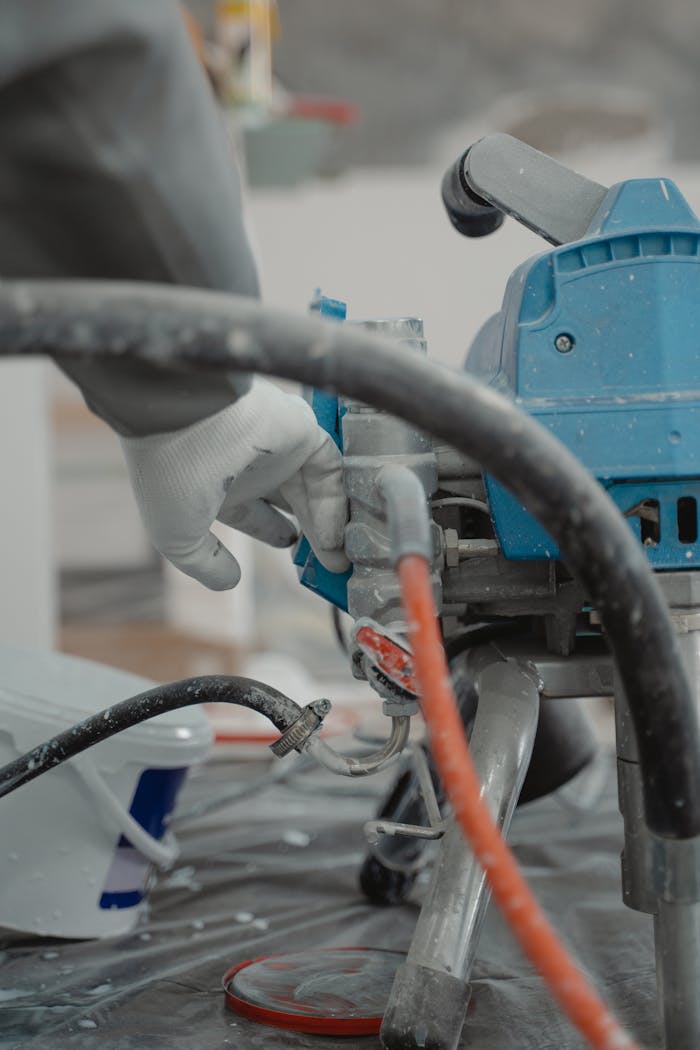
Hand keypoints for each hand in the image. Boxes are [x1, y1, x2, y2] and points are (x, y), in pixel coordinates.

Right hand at [120, 379, 348, 588]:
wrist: (183, 416)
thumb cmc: (171, 476)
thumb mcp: (177, 536)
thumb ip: (204, 563)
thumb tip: (229, 582)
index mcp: (220, 485)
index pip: (255, 511)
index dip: (274, 532)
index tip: (294, 553)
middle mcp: (251, 465)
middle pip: (292, 503)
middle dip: (310, 535)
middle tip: (330, 566)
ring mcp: (279, 447)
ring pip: (314, 489)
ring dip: (327, 526)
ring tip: (338, 562)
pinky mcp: (303, 431)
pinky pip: (328, 469)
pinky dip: (333, 502)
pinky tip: (332, 536)